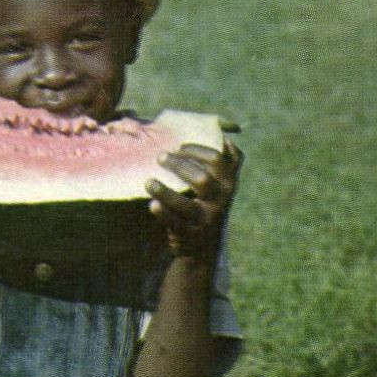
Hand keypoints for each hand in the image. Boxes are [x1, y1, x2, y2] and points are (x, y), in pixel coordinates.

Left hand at [146, 139, 242, 259]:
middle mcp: (221, 201)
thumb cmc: (205, 206)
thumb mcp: (218, 186)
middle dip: (180, 165)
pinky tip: (152, 205)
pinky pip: (176, 224)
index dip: (198, 150)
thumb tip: (218, 126)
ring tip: (148, 182)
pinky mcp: (192, 236)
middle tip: (160, 157)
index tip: (179, 146)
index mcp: (228, 184)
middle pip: (203, 178)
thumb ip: (217, 162)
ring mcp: (207, 220)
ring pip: (187, 205)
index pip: (218, 160)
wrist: (202, 250)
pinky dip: (164, 214)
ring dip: (165, 192)